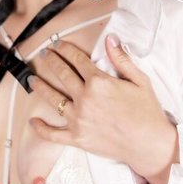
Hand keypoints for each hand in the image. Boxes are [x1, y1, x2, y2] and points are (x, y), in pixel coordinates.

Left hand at [29, 34, 177, 181]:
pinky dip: (41, 128)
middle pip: (62, 74)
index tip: (57, 44)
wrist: (150, 144)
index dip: (65, 49)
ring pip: (53, 99)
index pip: (77, 59)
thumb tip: (110, 39)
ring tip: (32, 79)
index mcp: (99, 82)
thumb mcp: (140, 80)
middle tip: (44, 55)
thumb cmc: (147, 112)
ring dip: (40, 87)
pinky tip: (33, 121)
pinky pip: (53, 133)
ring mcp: (79, 119)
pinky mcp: (77, 138)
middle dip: (51, 61)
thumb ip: (121, 59)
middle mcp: (85, 98)